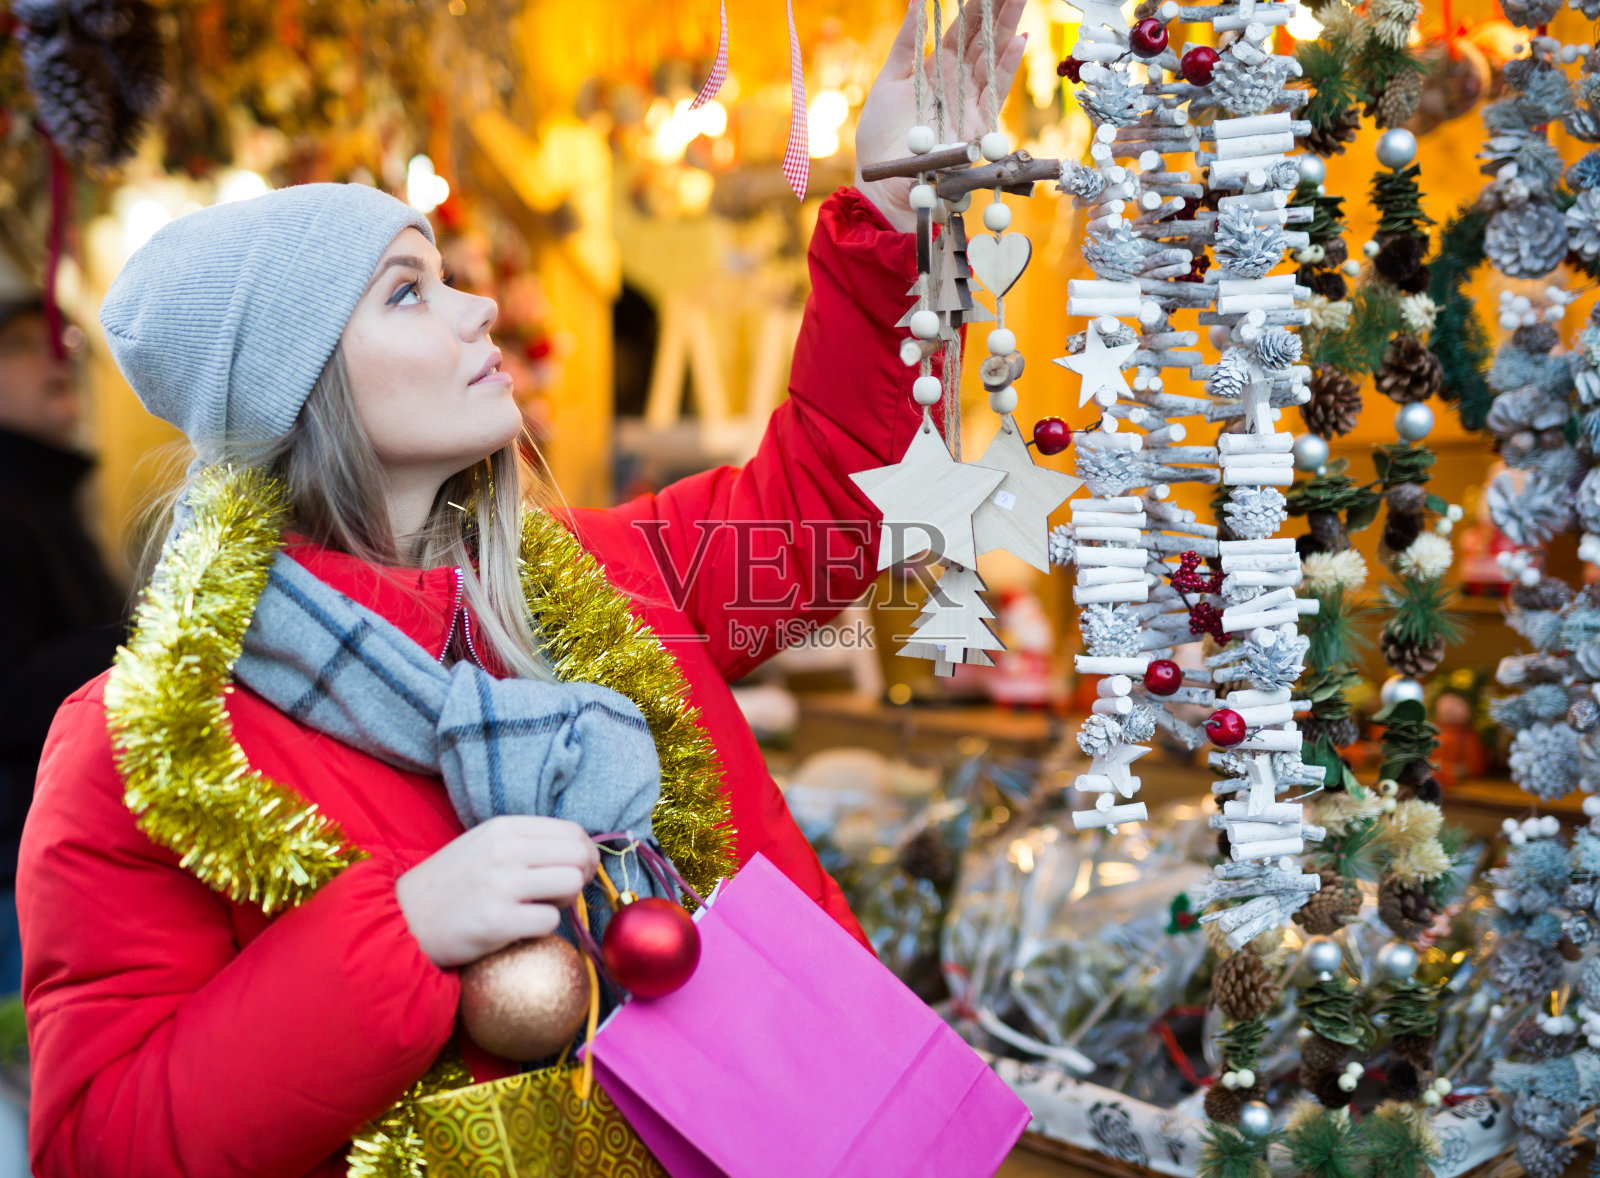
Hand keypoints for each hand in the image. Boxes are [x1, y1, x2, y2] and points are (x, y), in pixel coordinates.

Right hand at [396, 816, 599, 968]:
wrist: (403, 920)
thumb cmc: (451, 884)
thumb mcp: (485, 846)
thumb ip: (528, 843)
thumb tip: (581, 851)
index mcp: (503, 828)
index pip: (571, 831)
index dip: (583, 853)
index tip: (573, 870)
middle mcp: (504, 851)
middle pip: (579, 856)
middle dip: (580, 877)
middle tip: (561, 893)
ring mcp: (500, 885)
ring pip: (571, 884)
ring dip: (564, 902)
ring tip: (539, 908)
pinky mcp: (497, 922)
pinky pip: (551, 921)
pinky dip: (542, 928)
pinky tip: (520, 927)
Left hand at [855, 0, 1028, 232]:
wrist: (888, 185)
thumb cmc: (881, 138)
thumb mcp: (888, 82)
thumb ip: (906, 43)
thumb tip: (918, 1)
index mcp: (934, 71)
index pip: (960, 32)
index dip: (973, 7)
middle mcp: (956, 85)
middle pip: (982, 41)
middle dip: (997, 11)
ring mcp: (969, 103)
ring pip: (992, 58)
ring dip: (1007, 29)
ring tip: (1019, 0)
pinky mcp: (979, 124)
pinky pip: (997, 90)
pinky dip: (1007, 67)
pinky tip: (1020, 41)